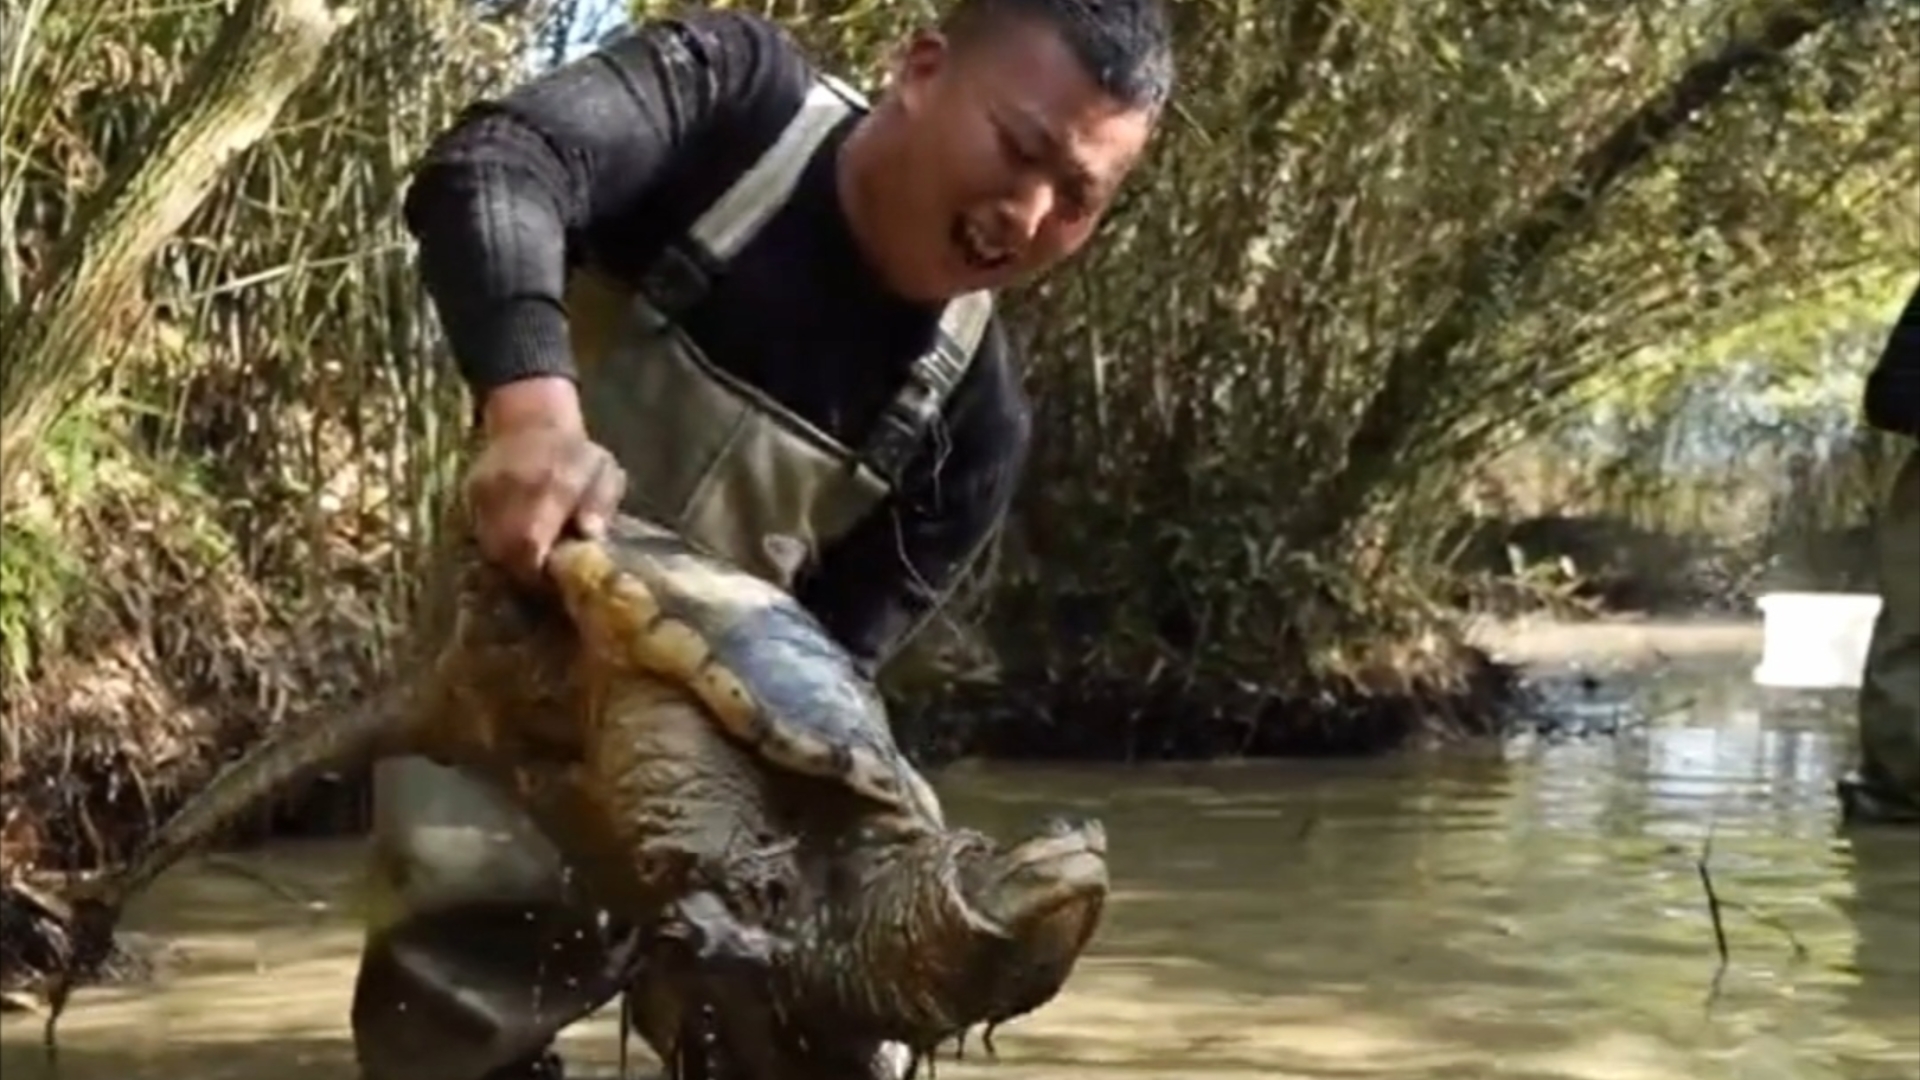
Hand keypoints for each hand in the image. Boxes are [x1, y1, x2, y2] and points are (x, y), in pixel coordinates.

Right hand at [463, 377, 625, 584]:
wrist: (531, 420)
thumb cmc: (576, 455)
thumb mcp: (604, 470)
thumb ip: (601, 501)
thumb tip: (591, 534)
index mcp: (554, 481)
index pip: (534, 540)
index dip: (541, 572)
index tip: (556, 584)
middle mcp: (515, 486)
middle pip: (508, 549)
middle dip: (525, 574)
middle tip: (544, 583)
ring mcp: (488, 489)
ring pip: (491, 545)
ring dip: (510, 562)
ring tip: (532, 565)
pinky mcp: (472, 493)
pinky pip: (480, 532)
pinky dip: (497, 546)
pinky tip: (516, 546)